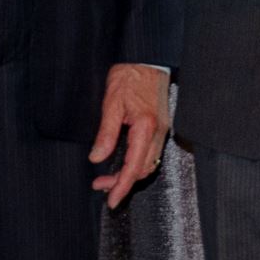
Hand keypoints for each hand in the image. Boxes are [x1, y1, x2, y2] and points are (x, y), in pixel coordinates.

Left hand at [90, 64, 172, 208]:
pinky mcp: (160, 126)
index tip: (111, 201)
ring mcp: (162, 130)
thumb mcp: (112, 103)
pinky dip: (136, 163)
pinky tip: (123, 161)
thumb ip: (106, 133)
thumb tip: (97, 158)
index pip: (134, 168)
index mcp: (146, 128)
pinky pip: (150, 153)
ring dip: (129, 174)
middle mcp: (158, 132)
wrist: (147, 59)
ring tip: (107, 177)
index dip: (122, 187)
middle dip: (122, 183)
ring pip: (148, 164)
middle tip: (100, 186)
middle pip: (142, 170)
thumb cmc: (129, 76)